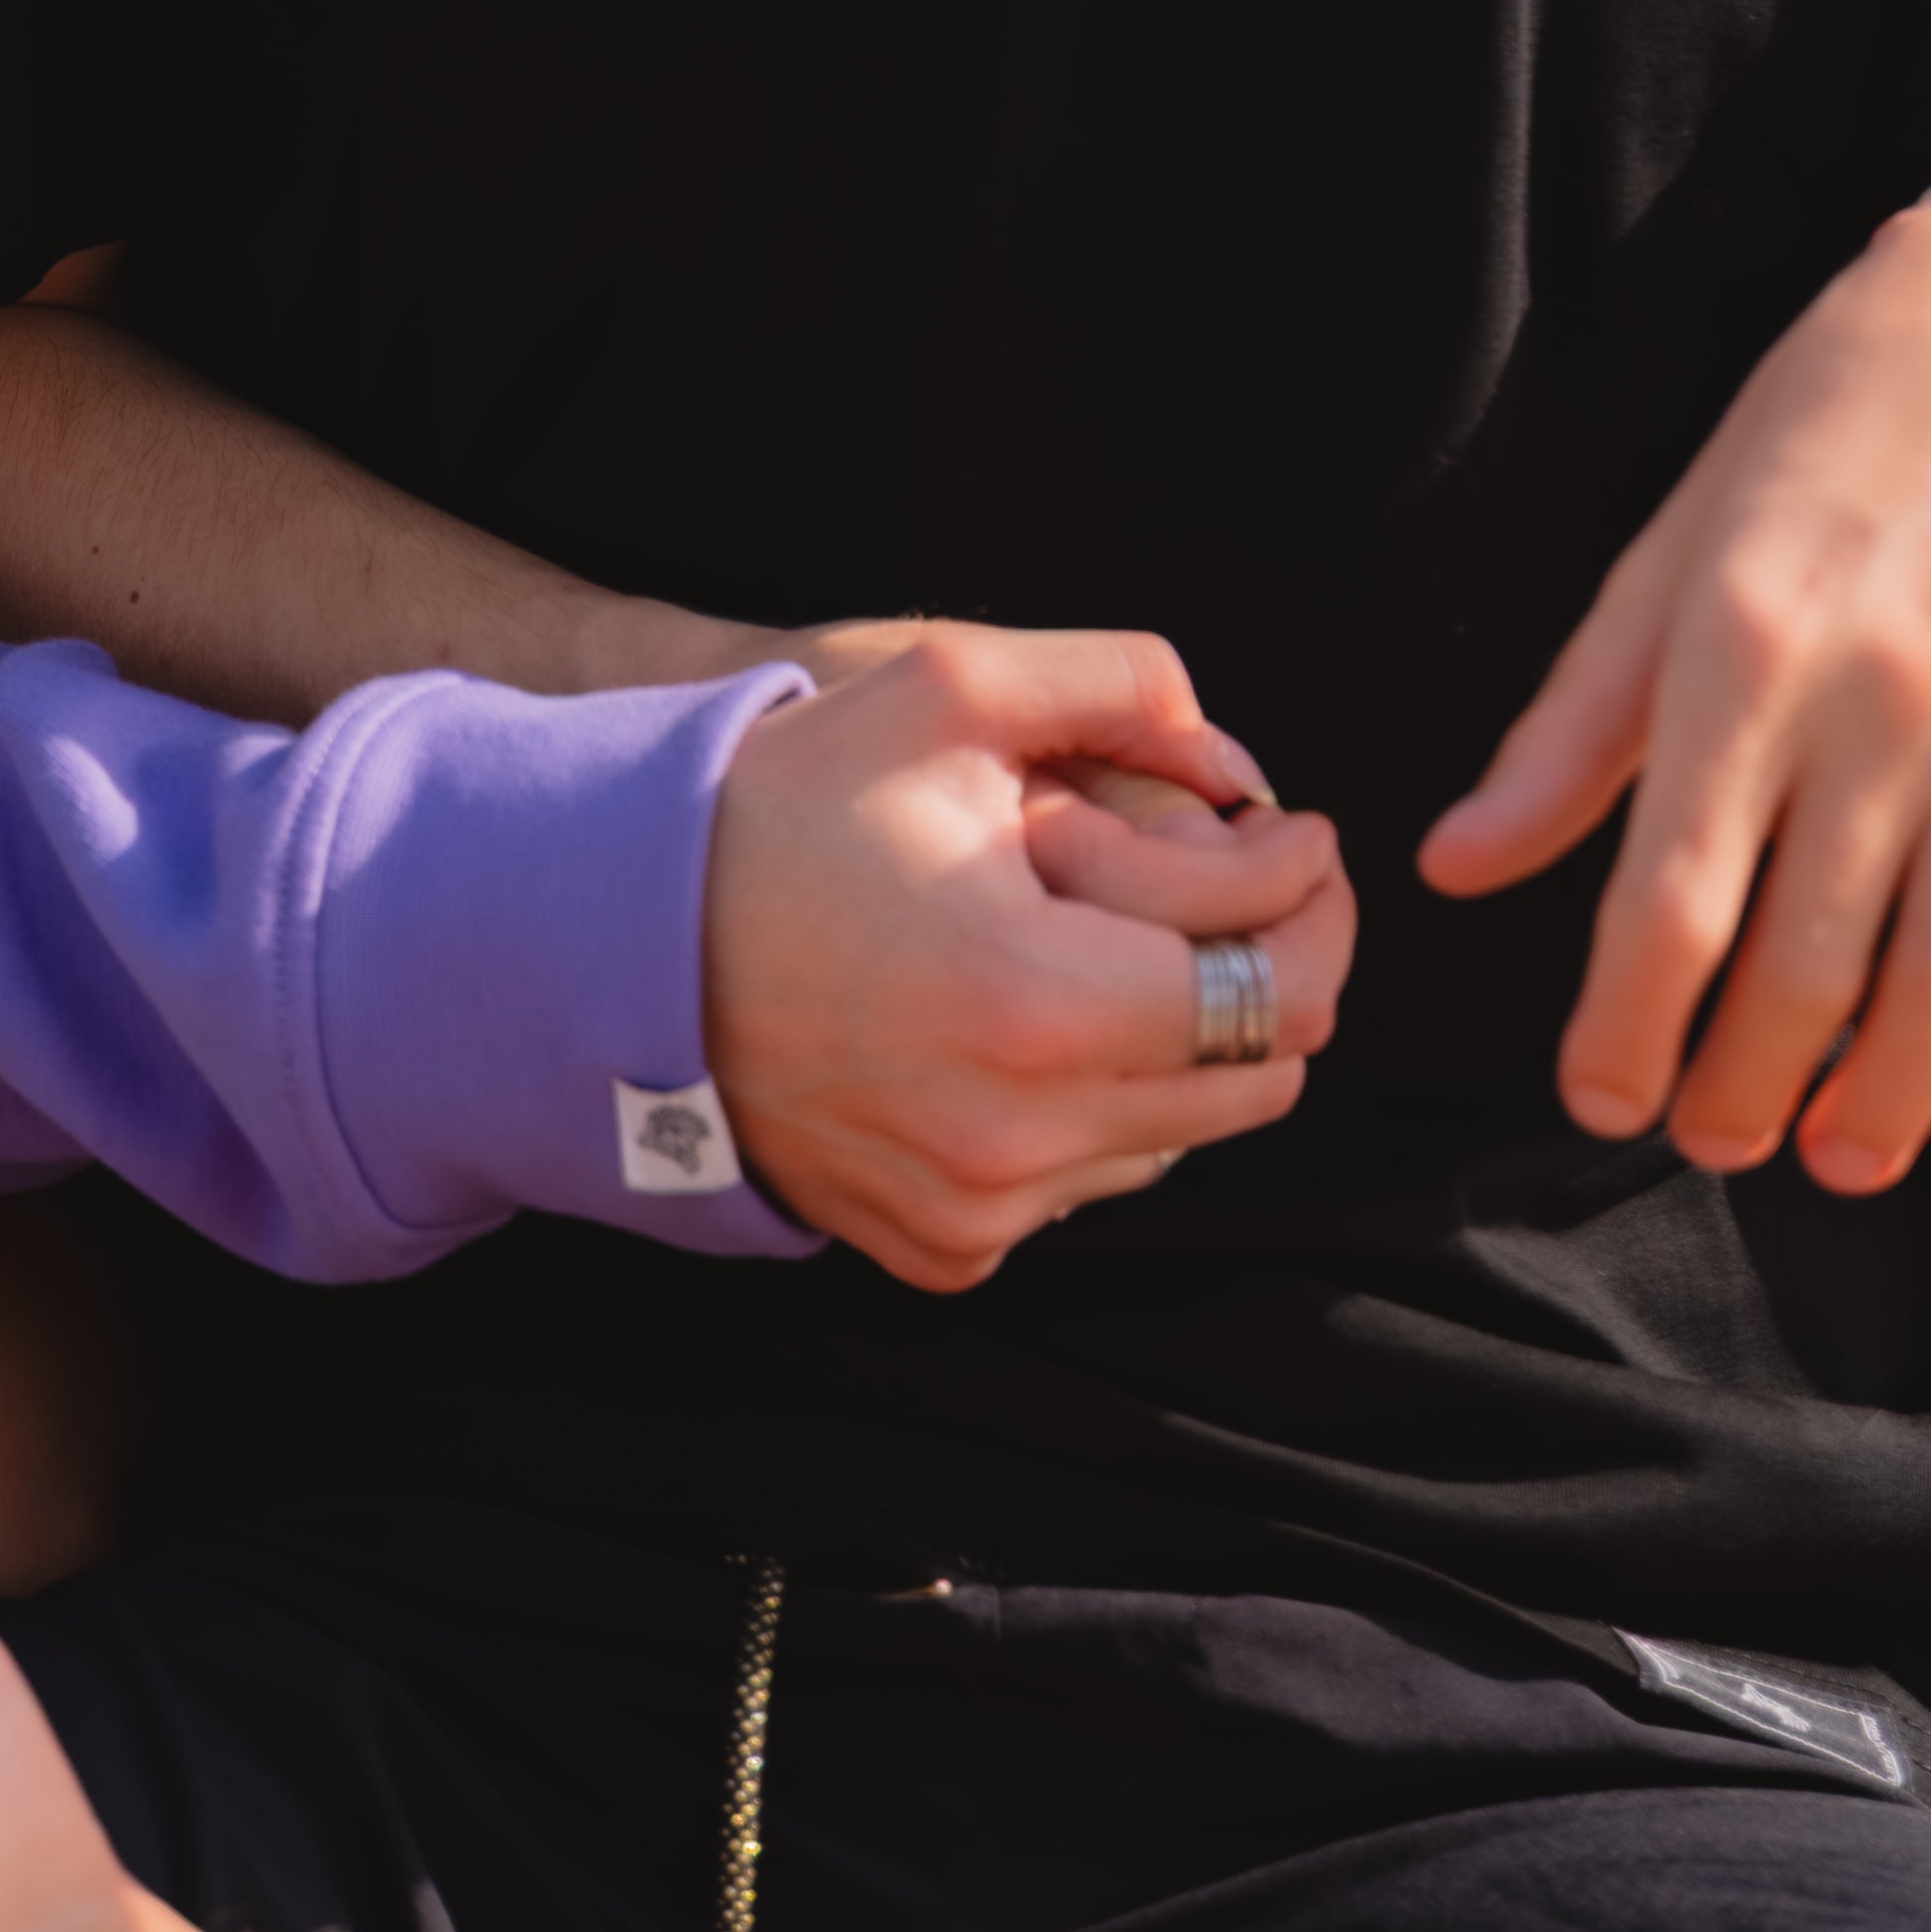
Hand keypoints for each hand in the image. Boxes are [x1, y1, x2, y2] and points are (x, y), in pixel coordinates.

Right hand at [702, 623, 1354, 1289]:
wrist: (615, 941)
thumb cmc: (783, 804)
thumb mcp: (943, 687)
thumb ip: (1117, 681)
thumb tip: (1238, 755)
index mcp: (1040, 1005)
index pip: (1279, 988)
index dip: (1315, 894)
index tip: (1297, 832)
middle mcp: (1022, 1140)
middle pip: (1256, 1077)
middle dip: (1275, 965)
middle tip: (1252, 881)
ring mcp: (981, 1212)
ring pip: (1179, 1136)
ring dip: (1180, 1038)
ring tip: (1113, 939)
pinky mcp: (942, 1250)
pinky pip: (1083, 1184)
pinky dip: (1093, 1104)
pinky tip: (1030, 1018)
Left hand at [1420, 194, 1930, 1196]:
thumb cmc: (1825, 429)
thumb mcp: (1676, 551)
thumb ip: (1571, 724)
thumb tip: (1456, 868)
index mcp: (1737, 643)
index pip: (1664, 900)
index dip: (1628, 1031)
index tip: (1601, 1098)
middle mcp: (1874, 692)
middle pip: (1800, 966)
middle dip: (1743, 1088)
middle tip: (1714, 1140)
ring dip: (1887, 1103)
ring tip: (1837, 1155)